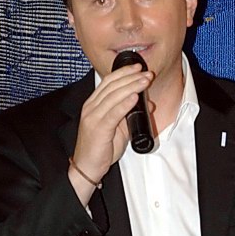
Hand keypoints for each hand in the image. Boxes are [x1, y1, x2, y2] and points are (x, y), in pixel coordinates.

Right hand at [68, 62, 152, 202]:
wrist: (87, 167)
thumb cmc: (100, 149)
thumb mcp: (118, 128)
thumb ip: (130, 114)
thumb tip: (148, 103)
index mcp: (93, 104)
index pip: (108, 82)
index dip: (124, 72)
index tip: (138, 68)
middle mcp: (91, 107)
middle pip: (112, 86)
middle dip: (131, 77)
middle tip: (147, 73)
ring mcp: (93, 117)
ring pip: (114, 96)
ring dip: (132, 86)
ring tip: (145, 81)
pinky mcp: (98, 128)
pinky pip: (113, 113)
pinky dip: (125, 104)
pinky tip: (134, 97)